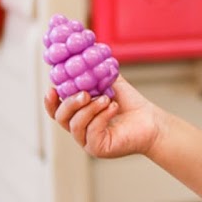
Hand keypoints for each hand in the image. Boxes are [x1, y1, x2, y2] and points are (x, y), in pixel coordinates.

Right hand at [44, 75, 159, 158]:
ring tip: (107, 99)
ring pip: (75, 125)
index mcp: (79, 114)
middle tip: (85, 93)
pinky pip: (91, 133)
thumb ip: (96, 73)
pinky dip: (101, 117)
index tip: (52, 89)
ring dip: (90, 109)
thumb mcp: (111, 84)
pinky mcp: (98, 148)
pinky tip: (113, 108)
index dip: (50, 101)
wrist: (151, 120)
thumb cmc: (130, 104)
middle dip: (70, 103)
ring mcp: (88, 140)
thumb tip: (86, 53)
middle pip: (61, 118)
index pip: (56, 110)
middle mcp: (80, 129)